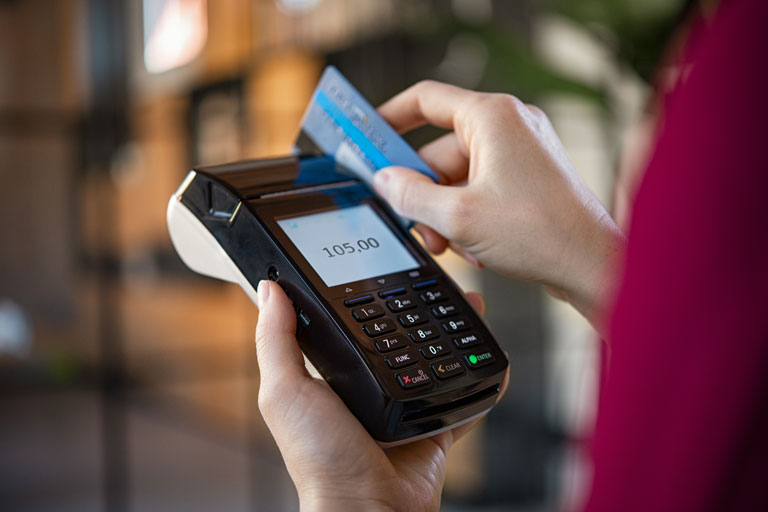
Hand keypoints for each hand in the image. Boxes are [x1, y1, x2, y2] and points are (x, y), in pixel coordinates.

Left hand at [254, 280, 497, 510]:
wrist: (370, 510)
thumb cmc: (320, 460)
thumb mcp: (286, 392)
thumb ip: (276, 341)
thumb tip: (270, 289)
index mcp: (334, 376)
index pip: (349, 323)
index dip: (363, 295)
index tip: (375, 267)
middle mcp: (369, 388)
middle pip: (397, 335)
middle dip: (416, 306)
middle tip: (432, 278)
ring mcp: (404, 406)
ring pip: (433, 358)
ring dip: (451, 330)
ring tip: (465, 302)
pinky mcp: (433, 425)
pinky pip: (461, 395)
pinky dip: (476, 377)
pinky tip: (484, 353)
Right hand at [374, 81, 624, 329]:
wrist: (591, 265)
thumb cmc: (543, 233)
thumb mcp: (458, 216)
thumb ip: (411, 194)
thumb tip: (385, 181)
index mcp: (493, 118)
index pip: (426, 99)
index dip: (389, 117)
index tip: (367, 136)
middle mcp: (509, 127)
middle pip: (440, 151)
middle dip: (424, 192)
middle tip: (413, 222)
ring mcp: (521, 153)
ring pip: (459, 177)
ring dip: (446, 212)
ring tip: (453, 243)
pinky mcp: (528, 178)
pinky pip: (481, 189)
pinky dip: (469, 216)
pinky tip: (476, 246)